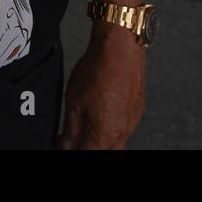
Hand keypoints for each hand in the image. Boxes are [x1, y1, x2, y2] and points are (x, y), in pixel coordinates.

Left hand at [58, 21, 145, 148]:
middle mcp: (123, 132)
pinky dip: (112, 127)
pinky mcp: (138, 108)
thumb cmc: (98, 70)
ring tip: (87, 124)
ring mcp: (133, 120)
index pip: (86, 154)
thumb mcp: (74, 101)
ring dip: (101, 139)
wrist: (120, 47)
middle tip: (75, 138)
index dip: (71, 149)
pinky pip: (125, 127)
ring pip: (117, 142)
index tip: (63, 144)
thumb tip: (67, 144)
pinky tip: (103, 114)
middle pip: (105, 151)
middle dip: (89, 147)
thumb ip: (71, 128)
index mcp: (105, 135)